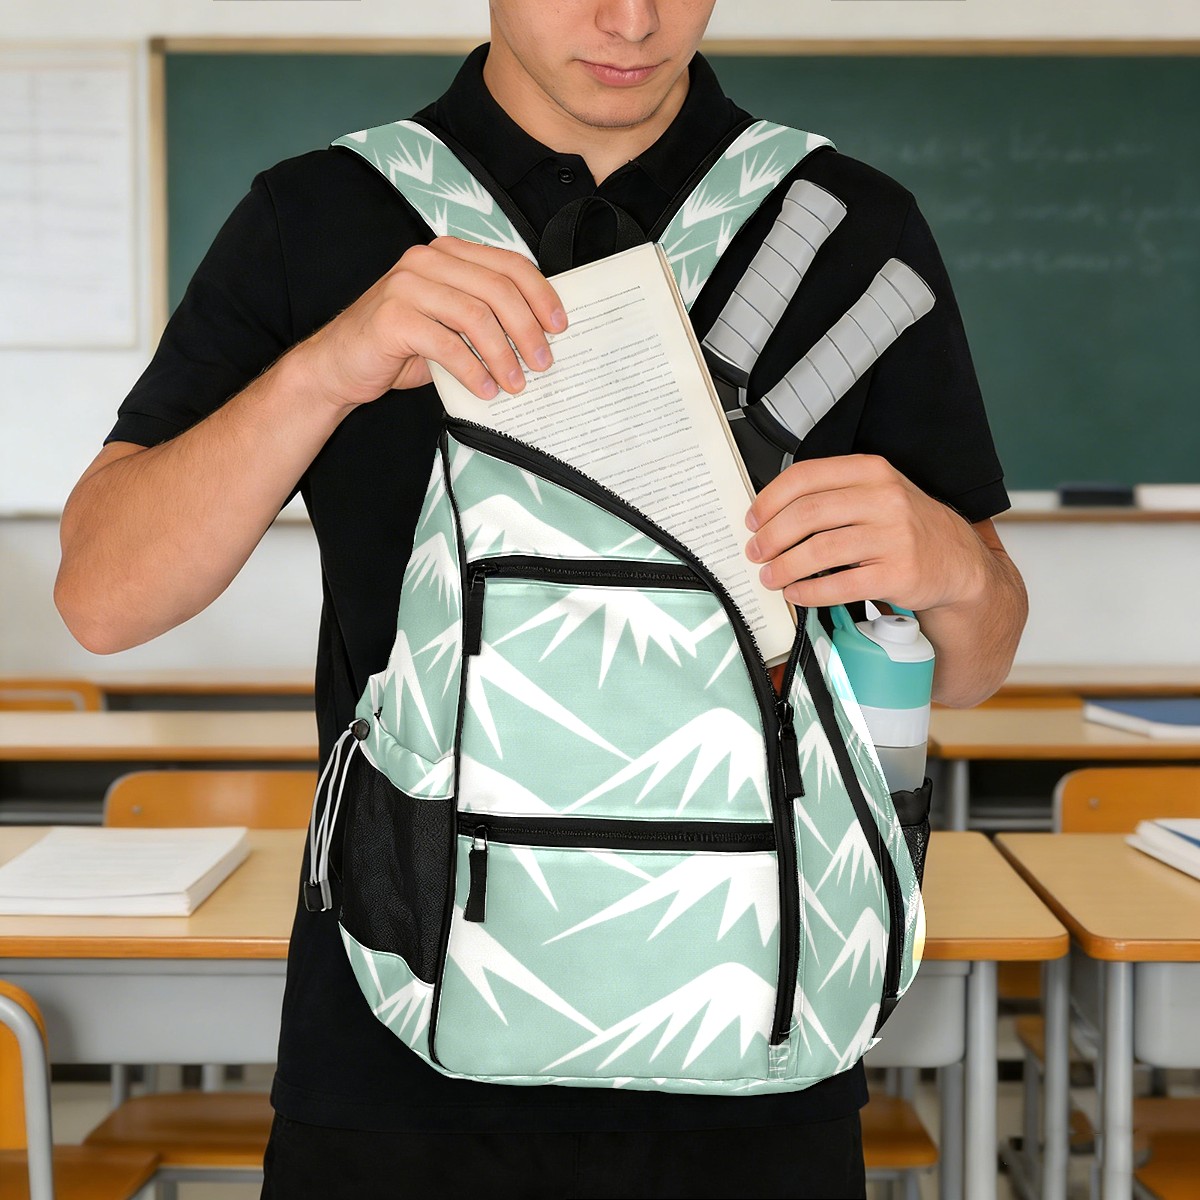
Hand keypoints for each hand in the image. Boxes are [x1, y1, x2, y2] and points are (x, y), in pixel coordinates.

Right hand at [292, 237, 565, 408]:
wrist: (339, 365)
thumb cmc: (400, 346)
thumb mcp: (449, 324)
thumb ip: (484, 318)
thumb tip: (538, 338)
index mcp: (447, 254)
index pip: (508, 264)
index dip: (541, 294)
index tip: (560, 327)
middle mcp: (427, 261)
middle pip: (497, 289)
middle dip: (527, 329)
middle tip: (543, 363)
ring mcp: (406, 285)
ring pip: (475, 316)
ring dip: (503, 355)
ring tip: (516, 383)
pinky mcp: (392, 317)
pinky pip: (446, 344)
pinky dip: (472, 370)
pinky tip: (485, 390)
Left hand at [744, 454, 987, 612]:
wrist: (955, 559)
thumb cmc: (905, 526)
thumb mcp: (874, 493)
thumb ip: (830, 494)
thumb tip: (770, 515)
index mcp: (870, 470)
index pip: (806, 476)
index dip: (769, 500)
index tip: (753, 520)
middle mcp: (884, 498)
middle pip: (808, 513)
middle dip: (771, 536)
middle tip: (756, 552)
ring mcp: (894, 536)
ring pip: (821, 550)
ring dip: (785, 566)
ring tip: (771, 576)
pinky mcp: (898, 573)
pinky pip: (841, 585)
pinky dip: (810, 592)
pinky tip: (797, 594)